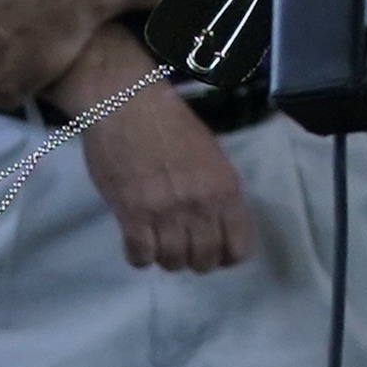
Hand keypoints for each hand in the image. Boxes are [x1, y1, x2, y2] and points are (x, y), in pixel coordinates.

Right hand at [76, 74, 256, 271]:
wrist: (127, 104)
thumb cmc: (170, 123)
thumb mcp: (211, 155)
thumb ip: (217, 191)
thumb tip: (217, 223)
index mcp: (226, 188)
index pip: (238, 247)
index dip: (226, 256)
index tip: (214, 250)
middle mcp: (201, 205)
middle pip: (204, 261)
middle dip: (194, 260)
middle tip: (182, 247)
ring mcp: (166, 212)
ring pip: (173, 262)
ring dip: (165, 258)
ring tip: (158, 243)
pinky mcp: (131, 214)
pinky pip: (140, 257)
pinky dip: (139, 256)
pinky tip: (137, 241)